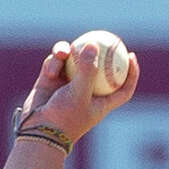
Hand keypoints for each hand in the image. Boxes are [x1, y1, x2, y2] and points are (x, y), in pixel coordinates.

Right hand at [15, 39, 139, 144]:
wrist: (37, 131)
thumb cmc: (64, 118)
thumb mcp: (80, 94)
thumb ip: (88, 69)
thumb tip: (93, 44)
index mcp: (101, 103)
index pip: (122, 88)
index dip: (131, 74)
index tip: (131, 56)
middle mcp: (86, 93)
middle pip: (98, 69)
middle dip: (98, 52)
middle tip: (100, 37)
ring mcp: (67, 86)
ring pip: (73, 60)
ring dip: (68, 52)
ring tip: (62, 51)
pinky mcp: (50, 81)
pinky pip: (55, 63)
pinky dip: (53, 64)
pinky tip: (50, 71)